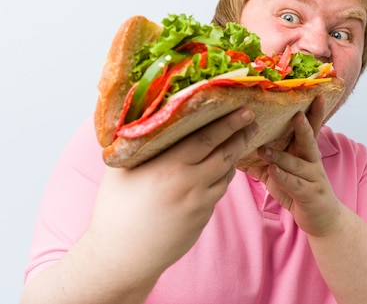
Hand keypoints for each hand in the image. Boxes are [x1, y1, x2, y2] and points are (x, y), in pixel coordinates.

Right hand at [87, 107, 257, 279]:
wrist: (122, 256)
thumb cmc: (115, 210)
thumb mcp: (119, 170)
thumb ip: (136, 145)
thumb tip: (143, 120)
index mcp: (168, 166)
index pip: (206, 138)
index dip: (227, 123)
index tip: (243, 110)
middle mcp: (188, 183)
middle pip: (224, 153)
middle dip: (240, 134)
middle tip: (251, 119)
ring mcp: (199, 203)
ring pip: (225, 172)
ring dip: (235, 154)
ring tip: (241, 138)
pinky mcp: (202, 218)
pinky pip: (219, 190)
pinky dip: (224, 175)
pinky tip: (224, 165)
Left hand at [247, 96, 341, 236]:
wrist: (322, 219)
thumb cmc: (299, 190)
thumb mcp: (280, 172)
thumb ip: (261, 160)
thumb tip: (234, 148)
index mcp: (304, 150)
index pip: (309, 126)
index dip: (311, 110)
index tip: (313, 93)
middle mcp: (311, 160)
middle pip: (309, 138)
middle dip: (304, 125)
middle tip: (296, 113)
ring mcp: (312, 177)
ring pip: (297, 163)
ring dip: (280, 155)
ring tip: (264, 149)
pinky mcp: (309, 194)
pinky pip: (295, 184)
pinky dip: (284, 178)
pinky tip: (273, 172)